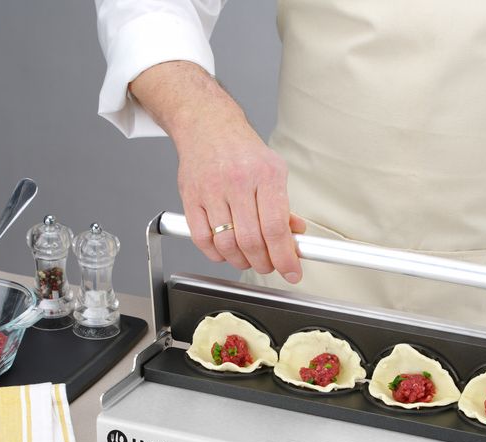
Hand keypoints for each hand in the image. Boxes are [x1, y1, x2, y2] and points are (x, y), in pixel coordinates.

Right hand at [174, 115, 305, 280]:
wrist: (207, 125)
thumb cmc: (242, 150)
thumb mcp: (273, 171)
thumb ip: (283, 206)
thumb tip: (295, 237)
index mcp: (265, 176)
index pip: (276, 228)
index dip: (285, 257)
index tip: (292, 272)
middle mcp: (237, 183)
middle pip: (251, 241)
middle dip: (264, 263)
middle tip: (270, 266)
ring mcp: (211, 191)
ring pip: (226, 245)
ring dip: (241, 261)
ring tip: (249, 259)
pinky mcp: (190, 198)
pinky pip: (202, 239)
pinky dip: (216, 254)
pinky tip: (226, 251)